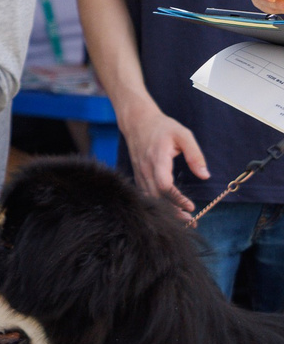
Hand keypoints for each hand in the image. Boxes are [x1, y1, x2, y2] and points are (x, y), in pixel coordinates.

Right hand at [120, 101, 209, 217]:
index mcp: (157, 159)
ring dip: (165, 210)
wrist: (137, 122)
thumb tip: (205, 175)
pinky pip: (145, 193)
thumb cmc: (162, 127)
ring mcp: (140, 173)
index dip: (176, 198)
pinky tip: (168, 209)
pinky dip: (156, 203)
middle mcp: (146, 169)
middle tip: (190, 221)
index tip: (190, 206)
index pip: (164, 185)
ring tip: (182, 219)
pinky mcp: (138, 175)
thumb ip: (195, 155)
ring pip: (150, 197)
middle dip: (172, 211)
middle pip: (157, 196)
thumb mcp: (184, 135)